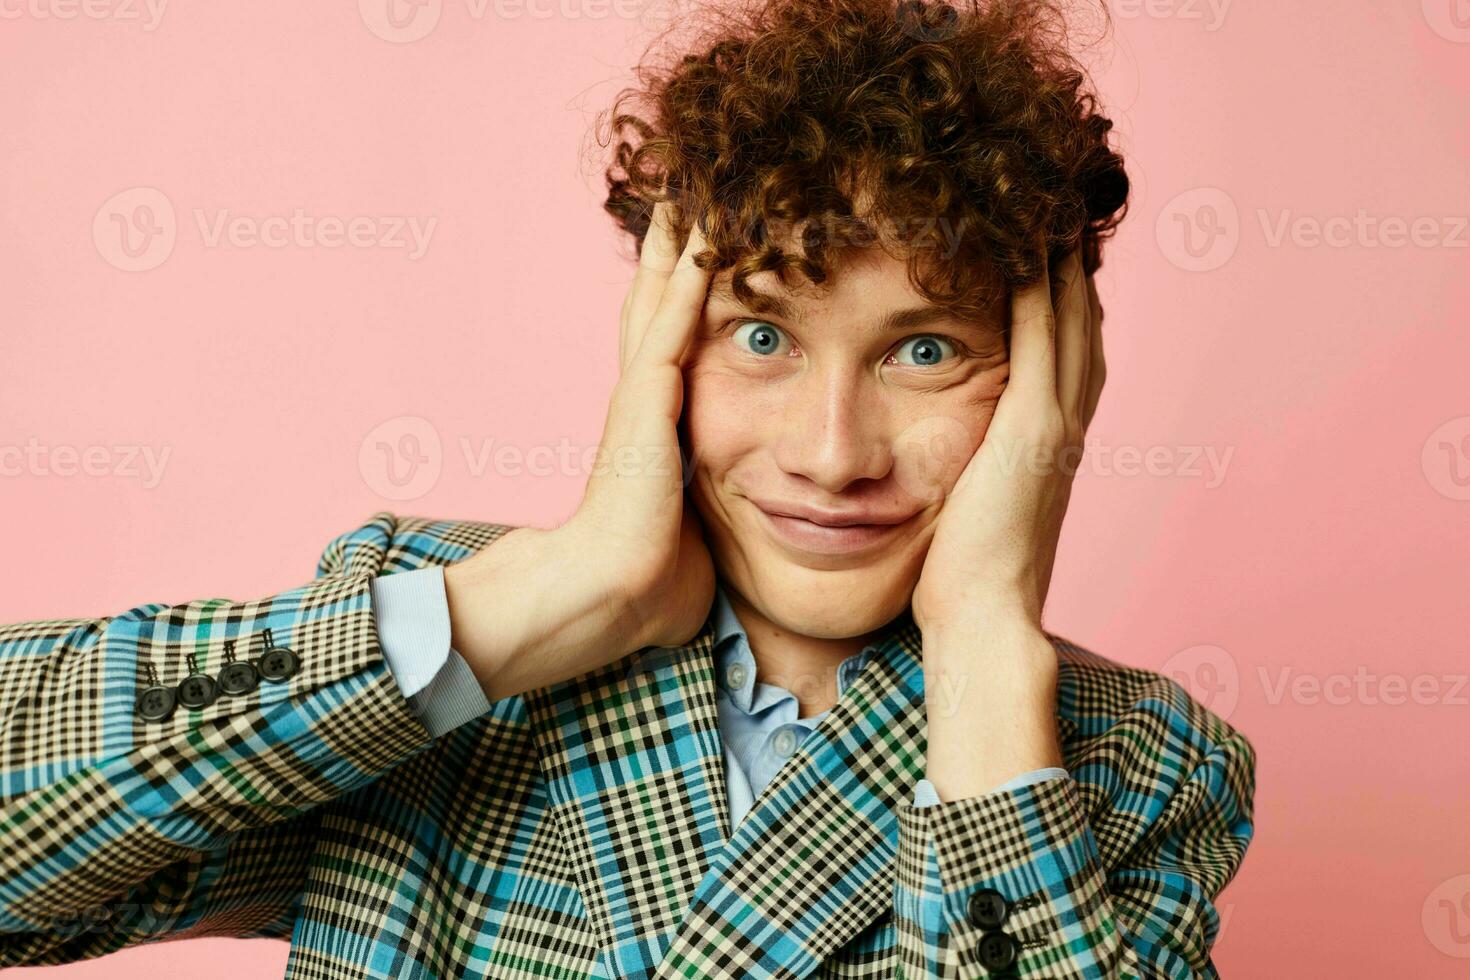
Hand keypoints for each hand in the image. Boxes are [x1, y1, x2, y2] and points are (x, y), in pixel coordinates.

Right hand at [444, 202, 714, 699]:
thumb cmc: (649, 583)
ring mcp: (640, 395)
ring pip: (660, 298)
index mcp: (652, 429)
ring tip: (689, 187)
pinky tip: (703, 230)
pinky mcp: (647, 401)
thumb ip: (707, 525)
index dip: (675, 299)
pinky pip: (674, 323)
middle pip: (652, 303)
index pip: (665, 347)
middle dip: (666, 249)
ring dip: (676, 243)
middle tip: (680, 193)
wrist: (609, 595)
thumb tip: (725, 551)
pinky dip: (688, 275)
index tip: (693, 255)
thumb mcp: (692, 539)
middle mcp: (641, 400)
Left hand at [911, 243, 1103, 637]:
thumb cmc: (965, 578)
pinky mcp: (1034, 427)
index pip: (1067, 354)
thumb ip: (972, 470)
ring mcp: (1056, 423)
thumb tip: (949, 460)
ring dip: (1062, 260)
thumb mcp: (973, 508)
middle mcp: (1067, 425)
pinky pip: (1040, 336)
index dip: (1067, 301)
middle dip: (1074, 267)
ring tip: (1050, 207)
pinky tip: (1029, 241)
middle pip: (1081, 324)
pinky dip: (1040, 287)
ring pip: (1070, 319)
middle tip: (1063, 211)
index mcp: (1053, 443)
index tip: (1052, 253)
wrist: (983, 618)